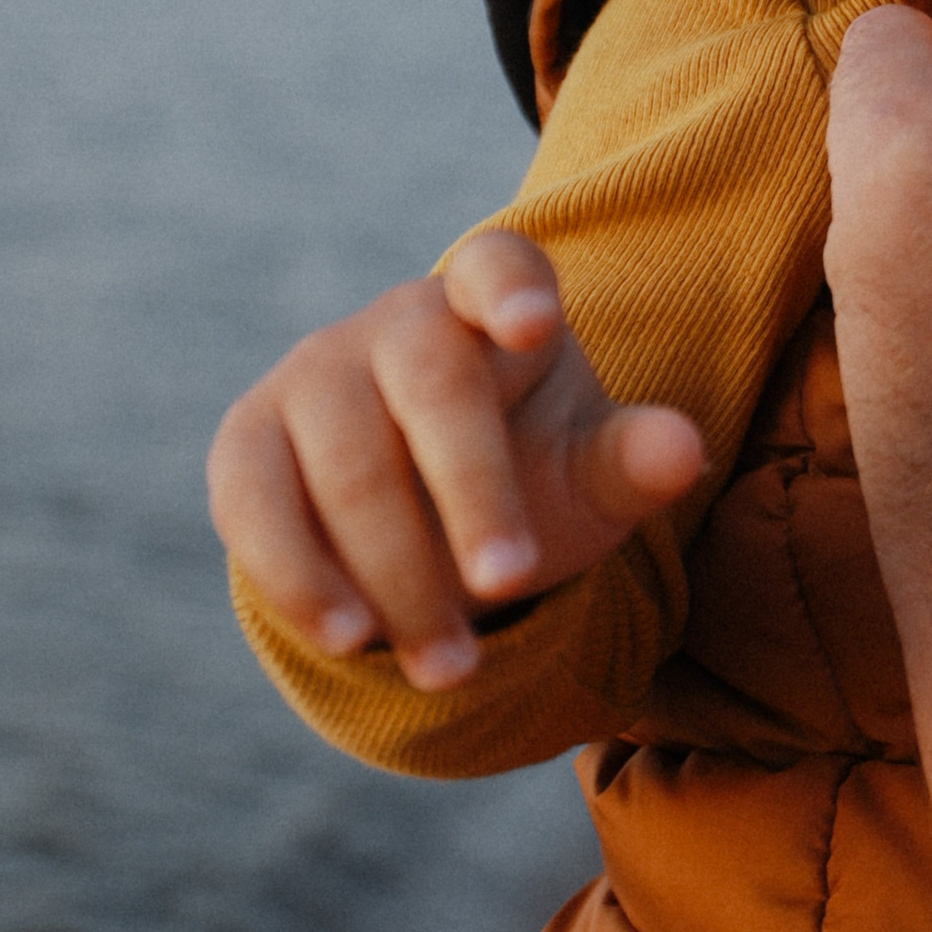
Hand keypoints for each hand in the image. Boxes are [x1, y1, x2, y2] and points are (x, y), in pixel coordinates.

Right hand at [206, 229, 703, 688]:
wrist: (426, 515)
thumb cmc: (530, 470)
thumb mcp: (590, 474)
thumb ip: (632, 462)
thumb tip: (683, 450)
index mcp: (493, 301)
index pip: (499, 265)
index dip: (511, 287)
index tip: (534, 323)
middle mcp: (398, 322)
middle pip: (432, 387)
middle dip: (472, 493)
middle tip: (510, 583)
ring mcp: (313, 374)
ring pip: (345, 462)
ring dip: (396, 572)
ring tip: (449, 665)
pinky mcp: (249, 441)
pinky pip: (255, 504)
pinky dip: (300, 578)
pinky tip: (350, 640)